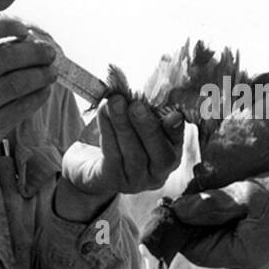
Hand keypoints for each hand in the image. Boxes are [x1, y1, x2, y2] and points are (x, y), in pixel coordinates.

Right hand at [0, 15, 56, 230]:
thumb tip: (8, 34)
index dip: (4, 25)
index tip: (23, 27)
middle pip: (2, 59)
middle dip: (32, 52)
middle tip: (49, 51)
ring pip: (14, 85)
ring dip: (40, 75)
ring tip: (51, 70)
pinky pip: (17, 110)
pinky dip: (35, 98)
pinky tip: (43, 91)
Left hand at [58, 96, 185, 219]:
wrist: (91, 165)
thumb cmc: (121, 137)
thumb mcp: (136, 123)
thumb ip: (145, 109)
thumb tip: (145, 88)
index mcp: (170, 156)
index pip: (177, 143)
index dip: (176, 131)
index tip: (173, 115)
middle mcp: (157, 173)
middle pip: (160, 154)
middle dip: (148, 127)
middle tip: (137, 105)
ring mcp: (135, 180)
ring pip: (133, 154)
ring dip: (123, 125)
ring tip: (115, 102)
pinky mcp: (112, 180)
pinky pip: (111, 155)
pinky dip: (107, 131)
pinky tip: (103, 113)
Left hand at [167, 140, 268, 268]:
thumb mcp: (252, 193)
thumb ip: (213, 203)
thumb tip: (178, 210)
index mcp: (244, 254)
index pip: (194, 251)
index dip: (179, 229)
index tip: (171, 201)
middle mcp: (252, 257)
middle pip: (207, 244)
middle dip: (194, 220)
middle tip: (187, 190)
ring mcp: (263, 247)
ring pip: (222, 235)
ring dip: (212, 214)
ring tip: (207, 187)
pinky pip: (240, 228)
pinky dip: (230, 213)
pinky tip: (229, 191)